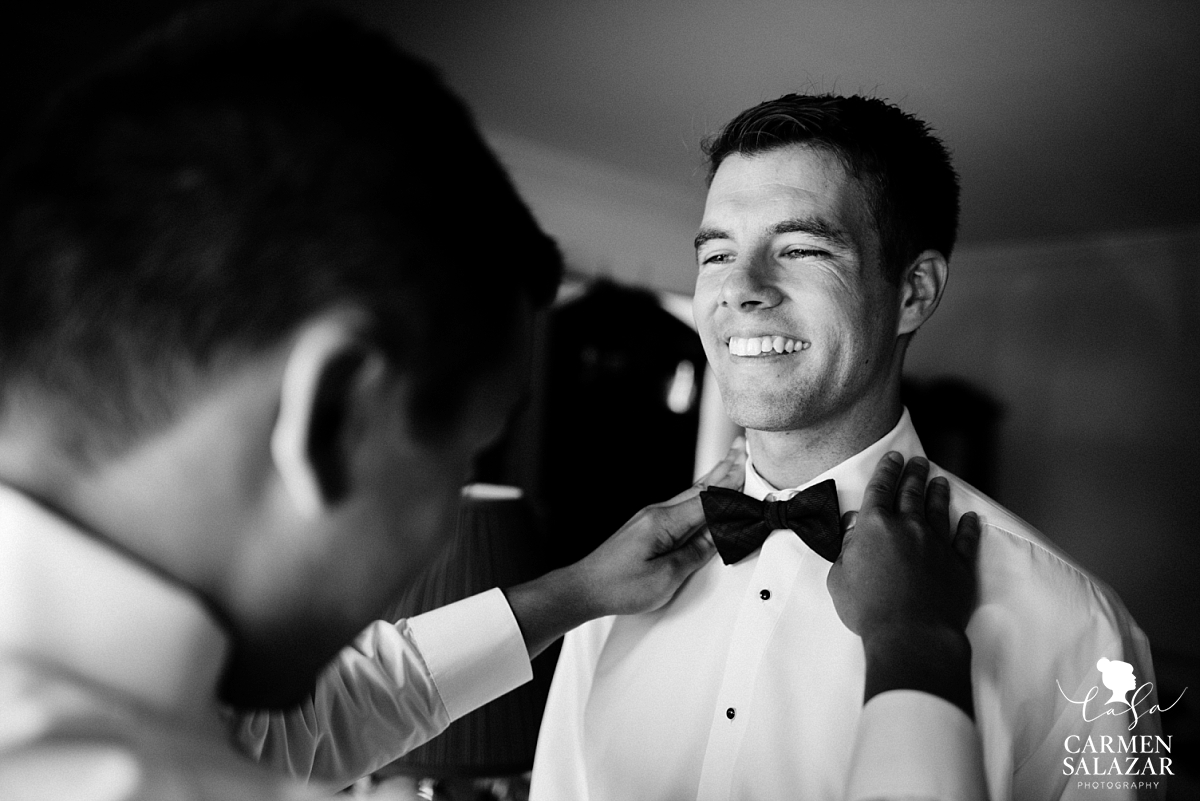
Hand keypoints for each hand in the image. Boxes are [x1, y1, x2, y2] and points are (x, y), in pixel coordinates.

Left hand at [503, 438, 744, 657]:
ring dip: (714, 479)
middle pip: (700, 489)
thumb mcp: (665, 577)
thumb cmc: (621, 586)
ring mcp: (651, 517)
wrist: (584, 588)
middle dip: (725, 469)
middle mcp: (658, 513)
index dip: (733, 486)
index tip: (754, 468)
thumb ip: (695, 554)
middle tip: (745, 447)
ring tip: (732, 460)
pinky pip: (681, 505)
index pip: (707, 501)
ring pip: (691, 494)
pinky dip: (700, 495)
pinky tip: (705, 492)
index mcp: (664, 523)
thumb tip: (719, 534)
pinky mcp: (648, 526)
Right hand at [826, 452, 980, 715]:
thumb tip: (853, 534)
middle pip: (912, 492)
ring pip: (938, 509)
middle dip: (914, 473)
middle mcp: (908, 526)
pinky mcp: (959, 564)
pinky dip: (968, 526)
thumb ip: (846, 552)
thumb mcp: (839, 579)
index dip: (887, 470)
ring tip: (940, 481)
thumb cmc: (868, 609)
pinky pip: (965, 538)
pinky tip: (970, 518)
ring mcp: (937, 543)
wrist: (912, 634)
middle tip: (918, 461)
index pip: (881, 488)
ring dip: (938, 493)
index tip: (893, 457)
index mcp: (875, 526)